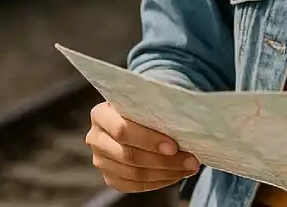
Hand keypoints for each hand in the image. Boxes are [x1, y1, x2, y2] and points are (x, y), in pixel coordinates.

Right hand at [85, 101, 199, 191]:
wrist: (133, 116)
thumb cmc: (144, 105)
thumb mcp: (147, 100)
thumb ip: (157, 108)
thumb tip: (187, 123)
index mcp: (101, 114)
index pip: (122, 131)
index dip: (149, 140)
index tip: (174, 146)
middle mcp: (95, 137)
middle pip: (129, 155)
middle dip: (164, 161)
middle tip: (191, 161)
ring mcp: (100, 160)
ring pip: (133, 173)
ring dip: (166, 173)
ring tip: (188, 167)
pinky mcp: (109, 176)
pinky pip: (133, 186)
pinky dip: (158, 182)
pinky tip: (175, 175)